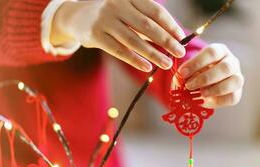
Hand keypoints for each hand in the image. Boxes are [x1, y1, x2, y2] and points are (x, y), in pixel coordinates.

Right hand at [50, 0, 185, 71]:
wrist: (77, 16)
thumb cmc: (110, 15)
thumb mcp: (127, 10)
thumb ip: (145, 22)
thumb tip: (170, 39)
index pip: (155, 11)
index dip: (170, 24)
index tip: (182, 37)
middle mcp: (117, 5)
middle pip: (147, 25)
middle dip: (166, 40)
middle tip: (180, 52)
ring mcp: (105, 20)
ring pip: (134, 40)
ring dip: (153, 53)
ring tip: (167, 64)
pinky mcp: (95, 35)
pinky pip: (119, 50)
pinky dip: (134, 60)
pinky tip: (147, 67)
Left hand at [177, 44, 243, 107]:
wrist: (203, 87)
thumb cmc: (196, 74)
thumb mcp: (189, 71)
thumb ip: (184, 74)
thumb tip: (179, 80)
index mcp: (220, 51)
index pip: (212, 52)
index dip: (196, 63)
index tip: (182, 73)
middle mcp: (232, 62)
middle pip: (225, 67)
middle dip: (205, 78)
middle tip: (189, 86)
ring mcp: (237, 77)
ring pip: (234, 81)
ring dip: (215, 89)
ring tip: (200, 93)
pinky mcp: (237, 93)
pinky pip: (232, 97)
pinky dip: (217, 101)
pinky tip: (206, 100)